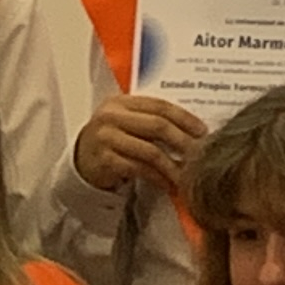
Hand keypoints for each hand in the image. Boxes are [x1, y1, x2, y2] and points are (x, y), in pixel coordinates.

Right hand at [73, 95, 205, 200]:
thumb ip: (151, 119)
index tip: (202, 131)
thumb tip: (192, 130)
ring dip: (172, 165)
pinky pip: (138, 169)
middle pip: (157, 126)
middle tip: (200, 154)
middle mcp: (111, 116)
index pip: (160, 105)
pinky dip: (157, 177)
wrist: (82, 161)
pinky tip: (167, 183)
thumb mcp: (128, 122)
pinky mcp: (104, 161)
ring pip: (149, 150)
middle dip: (183, 141)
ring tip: (186, 174)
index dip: (184, 118)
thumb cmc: (113, 140)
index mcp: (121, 101)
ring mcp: (105, 138)